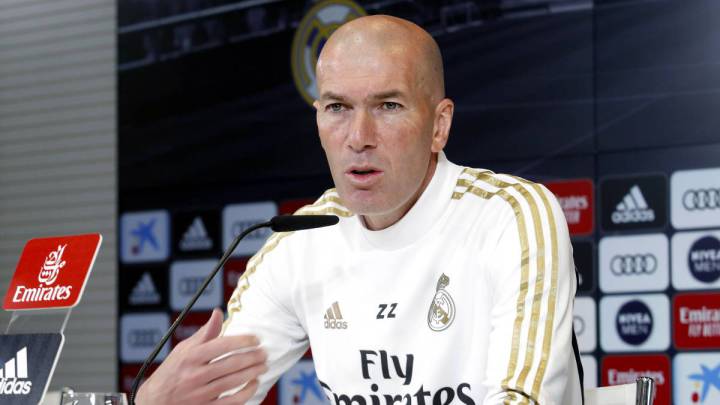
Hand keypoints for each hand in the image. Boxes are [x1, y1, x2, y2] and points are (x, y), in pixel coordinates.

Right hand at [136, 308, 267, 403]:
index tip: (256, 339)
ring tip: (263, 366)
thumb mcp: (184, 348)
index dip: (242, 341)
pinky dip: (246, 393)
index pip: (222, 345)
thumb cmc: (172, 371)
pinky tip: (254, 384)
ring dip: (252, 373)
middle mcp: (195, 374)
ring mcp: (200, 394)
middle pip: (231, 364)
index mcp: (191, 356)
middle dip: (252, 358)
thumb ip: (205, 333)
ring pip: (233, 382)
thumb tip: (218, 312)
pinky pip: (231, 403)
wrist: (154, 401)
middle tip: (264, 353)